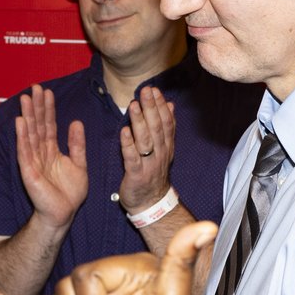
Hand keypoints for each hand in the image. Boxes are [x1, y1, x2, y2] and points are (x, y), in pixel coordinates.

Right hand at [16, 85, 86, 230]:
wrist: (63, 213)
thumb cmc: (70, 193)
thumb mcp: (79, 163)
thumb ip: (77, 144)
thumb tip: (76, 122)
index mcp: (52, 151)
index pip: (49, 125)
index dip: (48, 109)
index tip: (47, 92)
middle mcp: (41, 153)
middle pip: (38, 125)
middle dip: (36, 107)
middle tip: (34, 88)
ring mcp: (33, 161)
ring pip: (30, 134)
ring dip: (28, 116)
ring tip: (26, 99)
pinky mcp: (28, 171)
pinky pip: (25, 151)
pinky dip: (22, 136)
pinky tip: (21, 122)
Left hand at [118, 86, 176, 212]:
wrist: (151, 204)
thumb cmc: (153, 174)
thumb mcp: (164, 150)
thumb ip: (166, 128)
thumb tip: (170, 105)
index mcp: (166, 146)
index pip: (165, 122)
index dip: (160, 106)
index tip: (154, 90)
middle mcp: (160, 153)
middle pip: (156, 128)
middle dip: (151, 108)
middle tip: (145, 91)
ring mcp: (149, 164)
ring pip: (145, 140)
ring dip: (139, 121)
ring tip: (133, 105)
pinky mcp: (136, 175)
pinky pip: (132, 158)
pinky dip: (128, 144)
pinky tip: (124, 131)